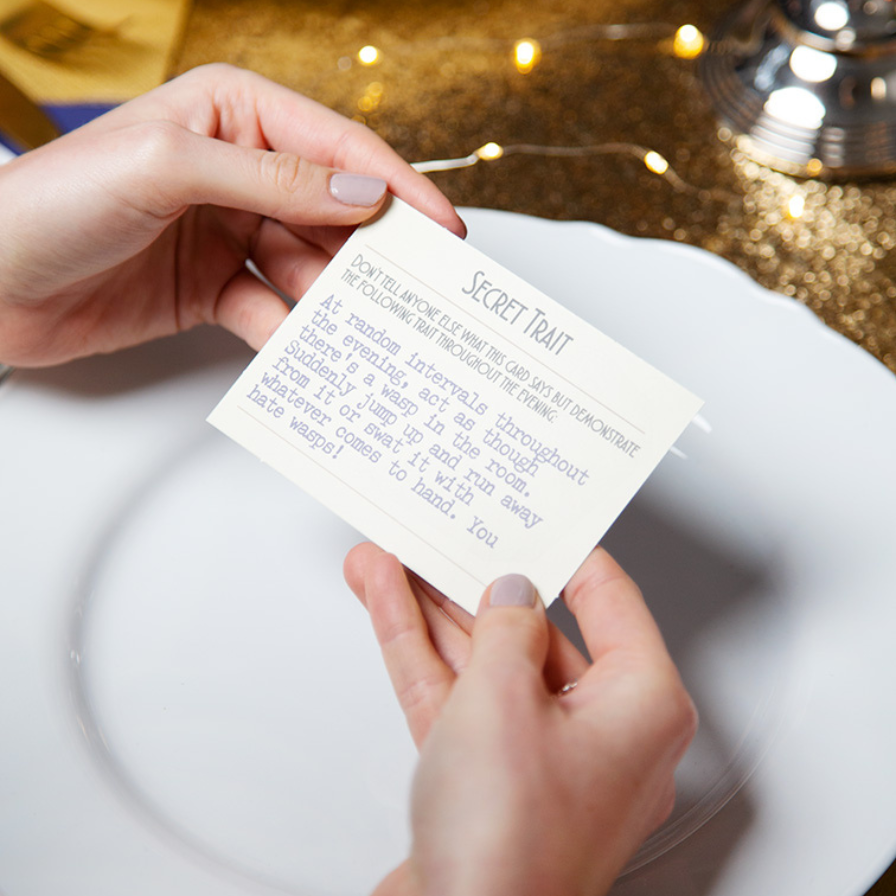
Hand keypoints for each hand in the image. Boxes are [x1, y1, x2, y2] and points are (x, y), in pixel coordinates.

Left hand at [0, 64, 463, 366]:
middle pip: (331, 211)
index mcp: (231, 114)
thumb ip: (274, 179)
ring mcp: (228, 231)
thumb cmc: (53, 203)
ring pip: (307, 266)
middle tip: (417, 290)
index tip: (441, 229)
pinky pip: (271, 309)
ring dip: (334, 299)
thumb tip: (362, 189)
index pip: (335, 144)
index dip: (396, 186)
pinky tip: (308, 350)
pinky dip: (291, 332)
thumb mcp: (169, 169)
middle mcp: (237, 170)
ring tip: (371, 327)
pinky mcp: (214, 286)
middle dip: (372, 251)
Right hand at [344, 544, 696, 895]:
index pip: (608, 599)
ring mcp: (541, 759)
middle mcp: (600, 734)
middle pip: (534, 630)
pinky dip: (423, 651)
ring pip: (485, 661)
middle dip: (474, 582)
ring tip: (393, 560)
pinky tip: (389, 604)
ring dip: (434, 609)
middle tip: (446, 540)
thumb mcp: (503, 698)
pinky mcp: (491, 781)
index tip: (535, 521)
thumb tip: (510, 595)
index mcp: (640, 707)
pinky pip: (460, 697)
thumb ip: (505, 626)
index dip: (564, 553)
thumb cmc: (510, 857)